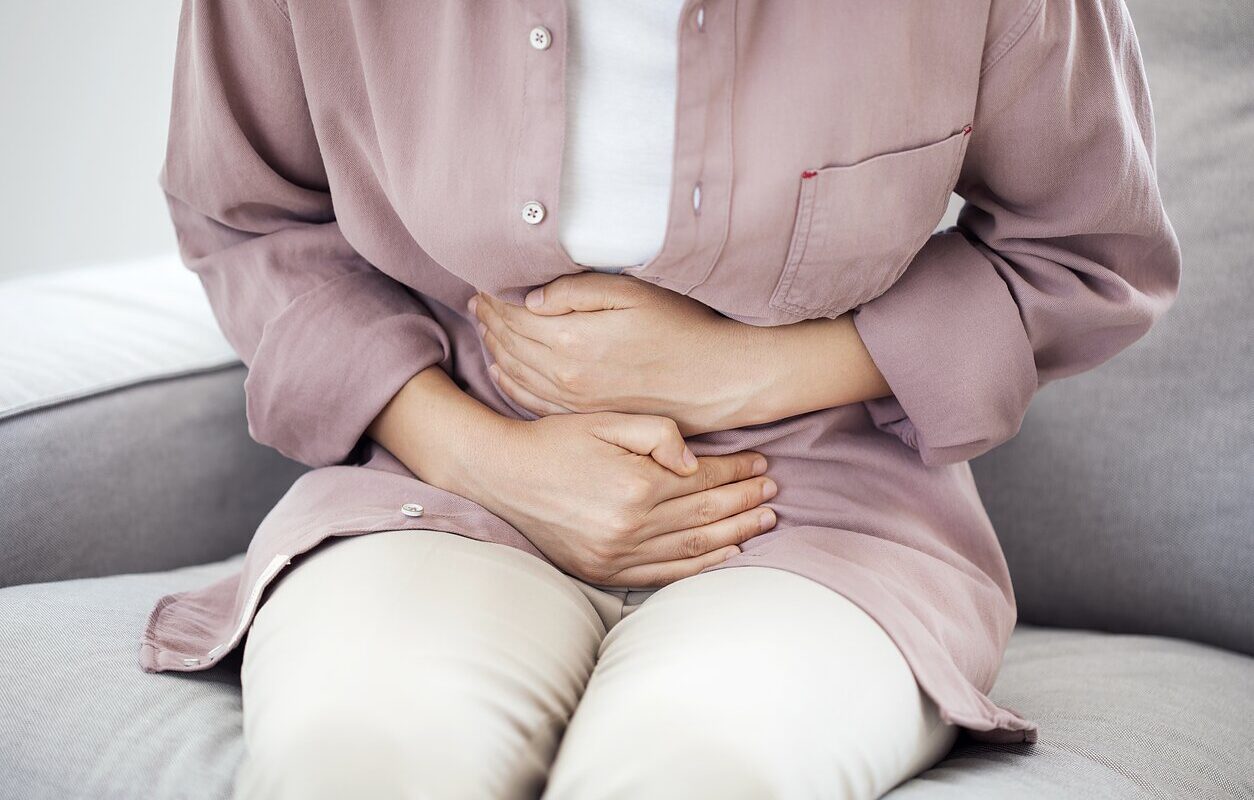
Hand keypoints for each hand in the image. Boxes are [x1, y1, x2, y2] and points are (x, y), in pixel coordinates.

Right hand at [462, 411, 776, 586]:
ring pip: (693, 547)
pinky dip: (699, 566)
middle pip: (706, 515)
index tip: (761, 464)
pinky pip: (664, 574)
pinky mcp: (604, 570)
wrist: (502, 475)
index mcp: (636, 485)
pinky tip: (726, 555)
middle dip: (745, 502)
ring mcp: (617, 554)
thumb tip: (695, 461)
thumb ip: (657, 432)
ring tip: (763, 522)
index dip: (736, 471)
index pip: (702, 480)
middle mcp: (631, 525)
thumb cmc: (555, 440)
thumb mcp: (605, 419)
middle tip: (774, 494)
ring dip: (734, 534)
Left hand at [470, 274, 763, 434]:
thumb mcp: (634, 293)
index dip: (494, 296)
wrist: (718, 380)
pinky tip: (501, 369)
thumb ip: (577, 291)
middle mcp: (566, 375)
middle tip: (475, 299)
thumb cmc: (684, 329)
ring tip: (484, 325)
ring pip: (515, 372)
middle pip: (509, 343)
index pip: (514, 314)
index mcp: (573, 339)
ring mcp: (574, 400)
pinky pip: (532, 401)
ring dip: (495, 347)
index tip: (482, 280)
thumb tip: (531, 297)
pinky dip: (509, 383)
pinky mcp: (586, 414)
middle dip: (488, 318)